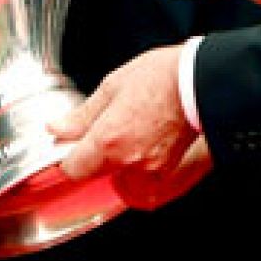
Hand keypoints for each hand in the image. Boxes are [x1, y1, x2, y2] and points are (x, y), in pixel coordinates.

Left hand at [51, 45, 212, 209]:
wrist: (201, 81)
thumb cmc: (161, 77)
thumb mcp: (113, 86)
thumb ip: (83, 115)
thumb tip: (58, 128)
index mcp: (109, 140)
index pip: (72, 169)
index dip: (68, 157)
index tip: (71, 145)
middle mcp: (129, 162)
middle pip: (95, 176)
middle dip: (94, 157)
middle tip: (105, 130)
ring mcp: (151, 171)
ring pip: (120, 180)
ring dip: (117, 164)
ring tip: (129, 134)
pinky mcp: (169, 173)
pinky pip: (143, 183)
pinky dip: (139, 169)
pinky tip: (144, 143)